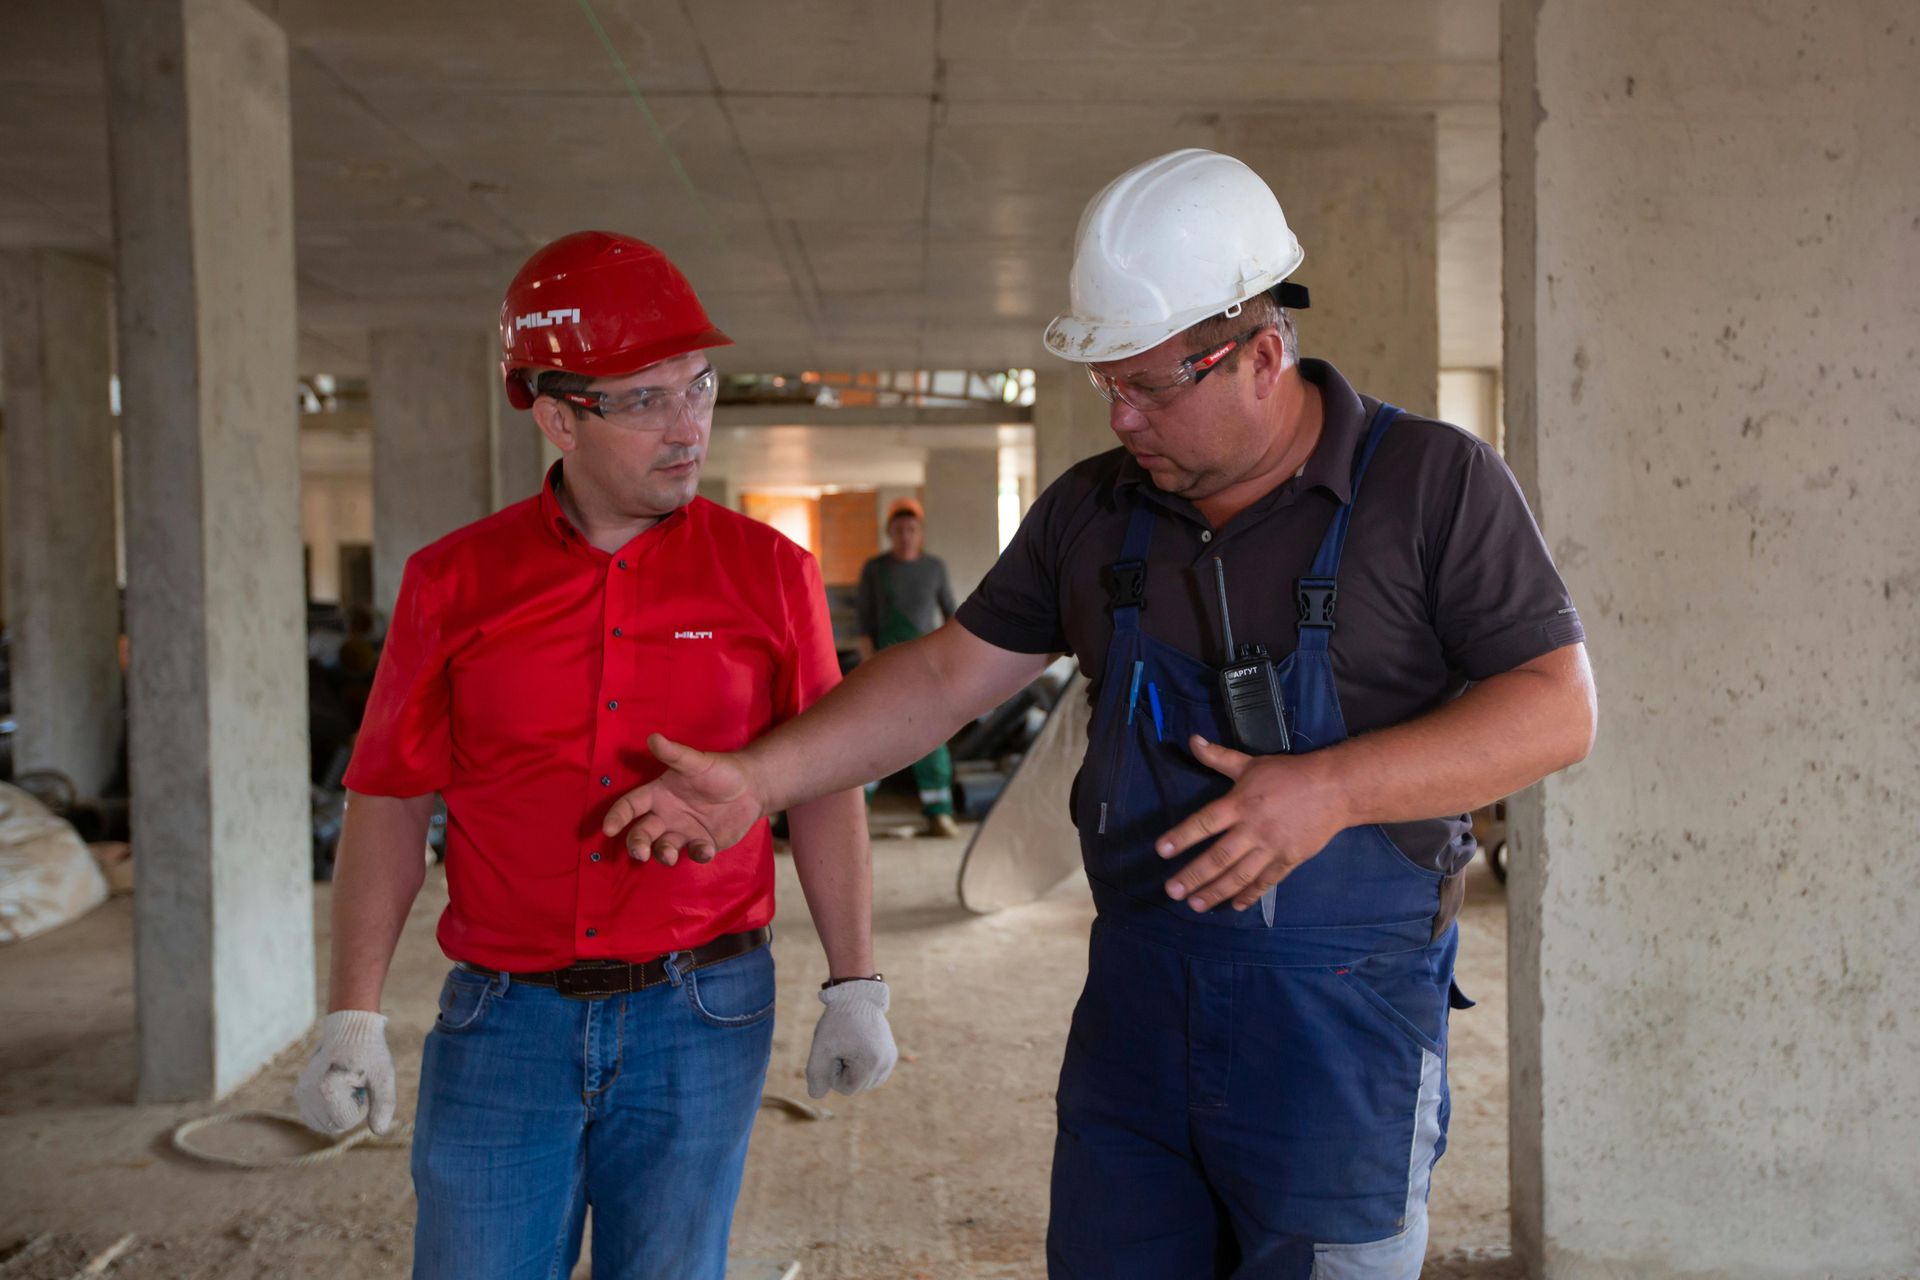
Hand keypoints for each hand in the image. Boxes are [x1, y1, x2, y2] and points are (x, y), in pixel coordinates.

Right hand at [295, 1010, 396, 1135]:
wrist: (350, 1030)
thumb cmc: (370, 1052)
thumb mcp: (384, 1076)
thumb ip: (384, 1104)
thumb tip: (380, 1131)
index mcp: (328, 1089)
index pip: (346, 1122)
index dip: (361, 1108)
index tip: (363, 1084)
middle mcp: (309, 1094)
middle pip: (334, 1126)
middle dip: (350, 1111)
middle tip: (356, 1084)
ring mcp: (302, 1094)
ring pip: (324, 1124)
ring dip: (339, 1111)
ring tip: (346, 1085)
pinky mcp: (300, 1092)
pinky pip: (316, 1117)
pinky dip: (329, 1110)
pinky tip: (337, 1090)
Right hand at [601, 734, 763, 864]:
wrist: (751, 788)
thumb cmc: (719, 770)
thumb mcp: (697, 762)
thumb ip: (675, 754)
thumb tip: (653, 738)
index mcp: (658, 795)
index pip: (630, 806)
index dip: (618, 816)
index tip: (608, 829)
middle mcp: (666, 816)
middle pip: (642, 833)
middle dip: (637, 844)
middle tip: (640, 853)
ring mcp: (683, 832)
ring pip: (663, 848)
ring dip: (662, 854)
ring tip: (668, 854)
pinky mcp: (702, 844)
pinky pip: (694, 854)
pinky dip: (697, 854)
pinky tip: (705, 849)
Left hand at [805, 980, 897, 1098]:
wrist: (857, 996)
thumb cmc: (838, 1021)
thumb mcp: (821, 1048)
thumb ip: (815, 1075)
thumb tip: (816, 1096)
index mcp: (871, 1064)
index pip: (846, 1089)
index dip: (834, 1072)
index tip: (834, 1051)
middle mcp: (886, 1065)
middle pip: (856, 1086)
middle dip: (844, 1070)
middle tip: (842, 1045)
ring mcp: (890, 1060)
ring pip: (865, 1082)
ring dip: (853, 1069)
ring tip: (851, 1046)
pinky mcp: (891, 1055)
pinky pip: (873, 1074)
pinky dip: (862, 1066)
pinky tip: (858, 1048)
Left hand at [1154, 735, 1349, 911]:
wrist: (1335, 788)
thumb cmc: (1289, 774)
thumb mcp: (1251, 763)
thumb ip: (1219, 757)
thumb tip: (1192, 740)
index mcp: (1240, 803)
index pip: (1205, 822)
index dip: (1183, 836)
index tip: (1162, 851)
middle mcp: (1253, 829)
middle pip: (1219, 857)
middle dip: (1194, 876)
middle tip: (1172, 891)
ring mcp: (1272, 847)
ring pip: (1240, 875)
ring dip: (1216, 891)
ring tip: (1195, 905)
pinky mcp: (1289, 860)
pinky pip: (1266, 881)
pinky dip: (1250, 894)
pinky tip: (1234, 905)